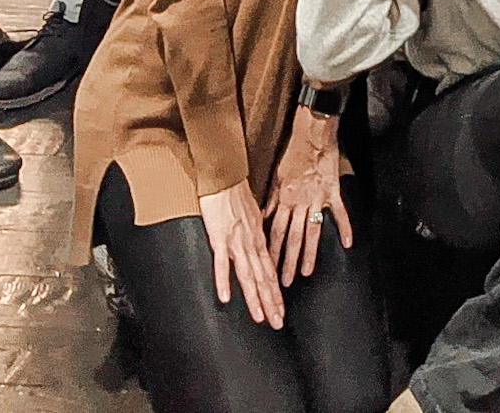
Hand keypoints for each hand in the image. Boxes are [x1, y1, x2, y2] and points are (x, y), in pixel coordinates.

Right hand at [199, 181, 284, 325]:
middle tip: (277, 323)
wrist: (225, 176)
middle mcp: (251, 243)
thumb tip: (260, 243)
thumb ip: (256, 232)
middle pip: (263, 278)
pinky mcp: (220, 238)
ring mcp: (236, 242)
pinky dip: (224, 281)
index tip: (280, 310)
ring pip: (248, 275)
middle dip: (270, 302)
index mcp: (258, 238)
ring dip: (254, 298)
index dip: (275, 293)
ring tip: (260, 318)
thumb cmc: (237, 194)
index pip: (269, 271)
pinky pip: (222, 263)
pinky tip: (226, 297)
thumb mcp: (254, 214)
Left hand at [264, 105, 353, 283]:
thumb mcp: (276, 176)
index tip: (267, 270)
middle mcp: (299, 203)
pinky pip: (339, 213)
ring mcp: (317, 199)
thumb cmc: (293, 152)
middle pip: (292, 238)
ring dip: (309, 254)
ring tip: (307, 272)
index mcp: (283, 199)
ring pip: (312, 231)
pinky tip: (348, 243)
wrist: (312, 132)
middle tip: (285, 282)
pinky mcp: (332, 191)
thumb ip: (272, 200)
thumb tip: (263, 218)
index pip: (274, 232)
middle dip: (287, 262)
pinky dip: (345, 228)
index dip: (270, 252)